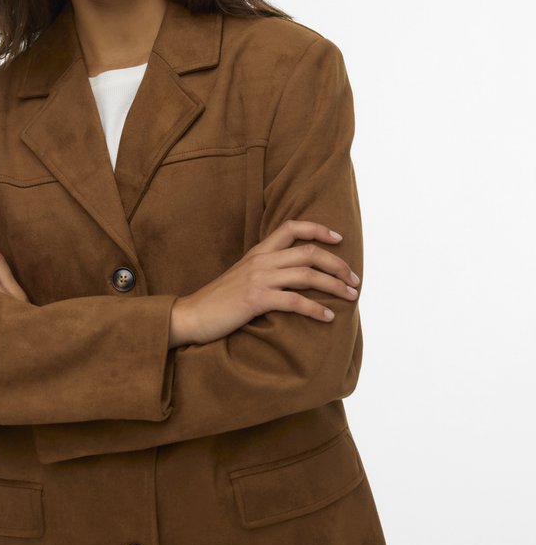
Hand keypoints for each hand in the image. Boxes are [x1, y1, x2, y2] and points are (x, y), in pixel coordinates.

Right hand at [169, 220, 359, 347]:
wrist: (191, 314)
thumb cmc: (218, 301)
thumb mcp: (242, 276)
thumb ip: (264, 270)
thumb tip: (292, 275)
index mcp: (258, 252)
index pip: (292, 227)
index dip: (319, 229)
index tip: (339, 238)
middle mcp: (261, 260)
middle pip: (310, 252)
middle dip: (338, 265)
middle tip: (354, 279)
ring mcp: (258, 278)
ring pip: (308, 275)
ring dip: (335, 286)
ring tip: (351, 296)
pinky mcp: (256, 299)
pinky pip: (295, 301)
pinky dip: (316, 309)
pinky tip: (328, 318)